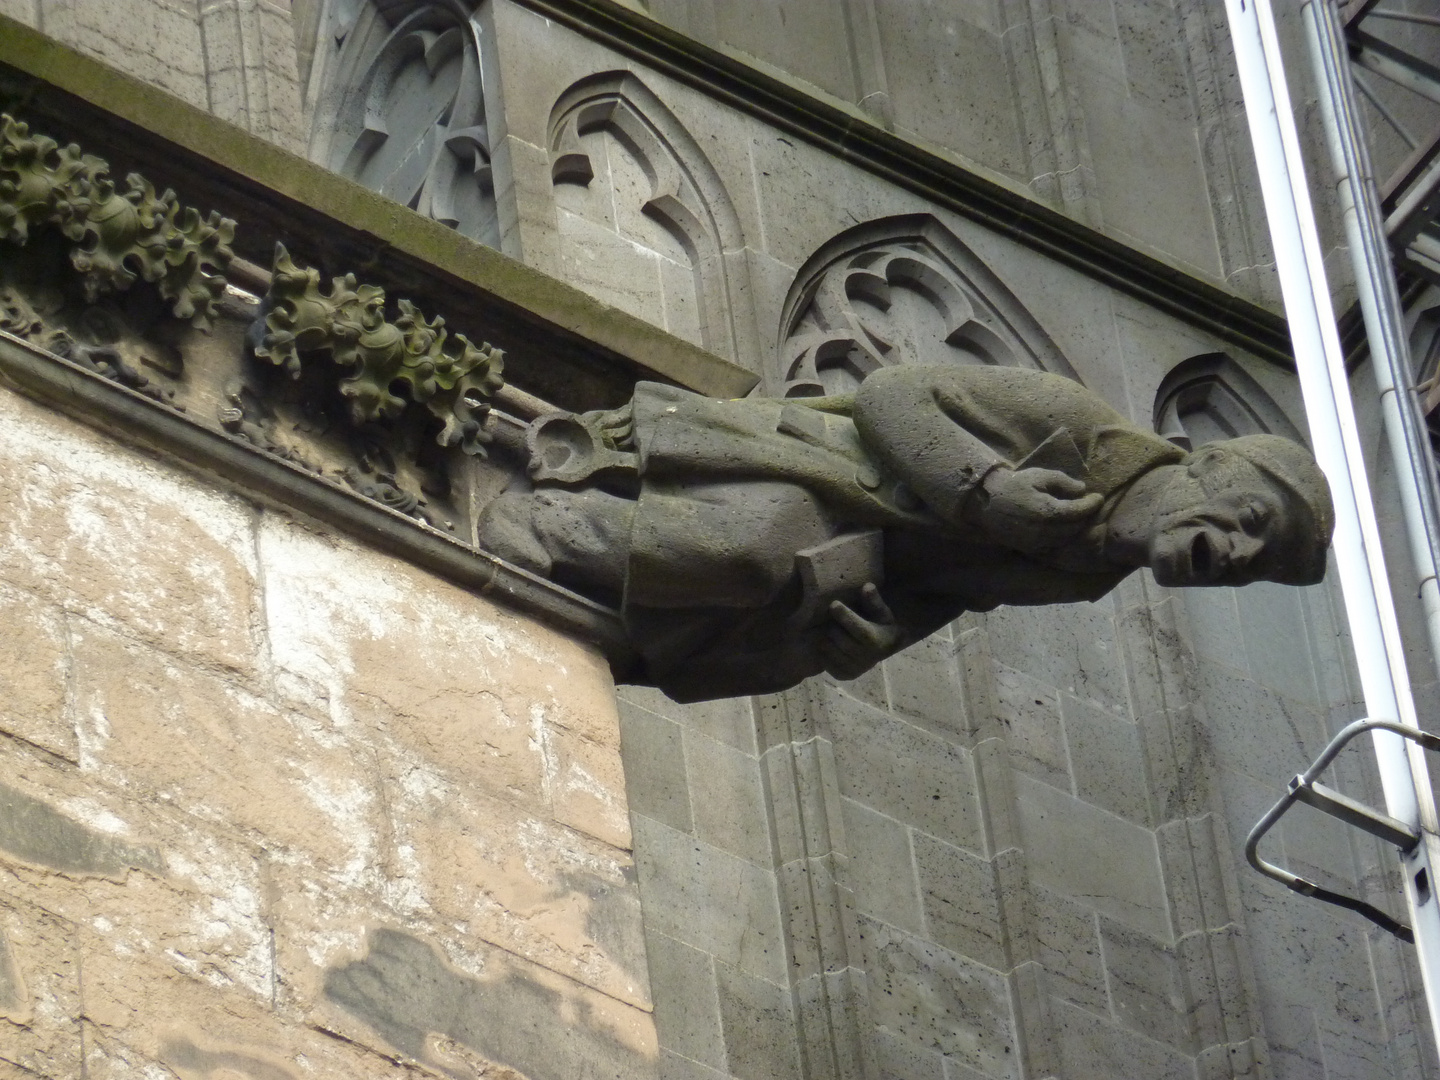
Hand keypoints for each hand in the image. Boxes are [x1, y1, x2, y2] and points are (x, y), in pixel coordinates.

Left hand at [821, 583, 901, 679]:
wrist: (883, 649)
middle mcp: (868, 658)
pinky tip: (829, 643)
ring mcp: (856, 669)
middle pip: (840, 639)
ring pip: (830, 650)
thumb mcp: (881, 612)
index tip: (833, 604)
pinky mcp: (844, 675)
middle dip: (833, 626)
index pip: (859, 630)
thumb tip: (867, 586)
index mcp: (878, 641)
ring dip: (825, 637)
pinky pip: (825, 662)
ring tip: (829, 630)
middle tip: (830, 618)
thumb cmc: (879, 624)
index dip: (845, 617)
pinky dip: (823, 651)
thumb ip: (873, 600)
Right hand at [977, 466, 1101, 550]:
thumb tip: (1082, 489)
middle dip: (1085, 517)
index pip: (1079, 511)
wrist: (985, 501)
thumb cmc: (1014, 484)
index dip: (1092, 504)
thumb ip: (1063, 482)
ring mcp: (1036, 542)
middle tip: (1089, 507)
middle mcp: (1045, 531)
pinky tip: (1061, 529)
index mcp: (1049, 511)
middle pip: (1075, 528)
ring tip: (1076, 518)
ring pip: (1065, 539)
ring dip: (1074, 529)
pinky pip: (1052, 547)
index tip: (1098, 497)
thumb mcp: (1039, 476)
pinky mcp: (1029, 548)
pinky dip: (1061, 539)